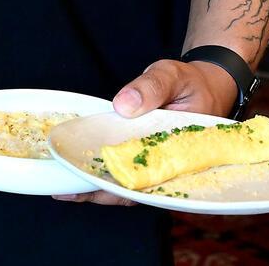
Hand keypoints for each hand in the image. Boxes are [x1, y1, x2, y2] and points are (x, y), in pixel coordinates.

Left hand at [50, 59, 235, 204]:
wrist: (205, 84)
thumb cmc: (191, 83)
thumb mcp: (173, 76)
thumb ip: (151, 87)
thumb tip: (123, 105)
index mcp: (185, 157)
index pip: (153, 184)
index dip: (123, 189)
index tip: (96, 187)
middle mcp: (171, 169)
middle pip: (134, 192)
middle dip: (100, 193)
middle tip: (67, 192)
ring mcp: (156, 166)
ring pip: (126, 186)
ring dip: (96, 188)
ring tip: (63, 188)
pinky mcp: (144, 159)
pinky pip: (123, 172)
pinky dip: (101, 172)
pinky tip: (76, 171)